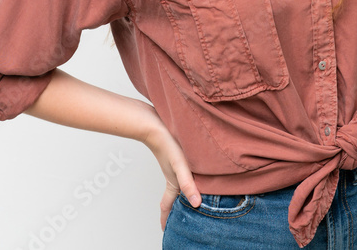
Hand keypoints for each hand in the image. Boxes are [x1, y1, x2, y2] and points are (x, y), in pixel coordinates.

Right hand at [142, 116, 201, 230]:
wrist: (156, 124)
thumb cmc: (167, 144)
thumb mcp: (180, 166)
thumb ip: (188, 184)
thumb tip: (197, 204)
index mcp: (173, 184)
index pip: (167, 206)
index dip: (166, 220)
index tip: (165, 231)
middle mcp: (174, 177)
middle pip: (175, 199)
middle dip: (177, 211)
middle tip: (183, 220)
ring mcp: (176, 167)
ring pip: (180, 186)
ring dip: (185, 194)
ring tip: (194, 200)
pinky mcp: (180, 157)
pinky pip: (185, 173)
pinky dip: (190, 179)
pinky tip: (199, 174)